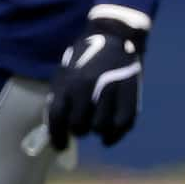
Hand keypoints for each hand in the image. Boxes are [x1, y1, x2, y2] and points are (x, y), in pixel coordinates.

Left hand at [45, 9, 147, 148]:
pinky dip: (115, 135)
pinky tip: (108, 138)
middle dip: (77, 130)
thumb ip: (59, 98)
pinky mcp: (131, 95)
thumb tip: (53, 129)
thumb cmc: (85, 57)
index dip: (57, 137)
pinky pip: (123, 125)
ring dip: (96, 131)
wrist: (115, 37)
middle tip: (79, 127)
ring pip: (100, 128)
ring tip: (94, 125)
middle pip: (79, 125)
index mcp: (70, 81)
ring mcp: (113, 91)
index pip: (59, 117)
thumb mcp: (65, 73)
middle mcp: (90, 87)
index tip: (60, 146)